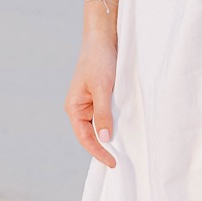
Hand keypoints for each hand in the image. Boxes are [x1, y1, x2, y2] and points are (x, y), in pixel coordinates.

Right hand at [66, 34, 118, 166]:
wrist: (103, 38)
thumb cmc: (98, 60)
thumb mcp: (102, 88)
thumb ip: (104, 113)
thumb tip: (106, 138)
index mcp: (74, 108)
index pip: (85, 138)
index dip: (98, 151)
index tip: (112, 162)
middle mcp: (80, 108)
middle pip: (92, 134)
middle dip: (105, 147)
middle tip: (122, 160)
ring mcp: (91, 103)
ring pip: (102, 125)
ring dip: (113, 135)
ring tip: (126, 149)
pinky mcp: (102, 96)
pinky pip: (108, 115)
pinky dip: (117, 122)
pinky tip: (127, 129)